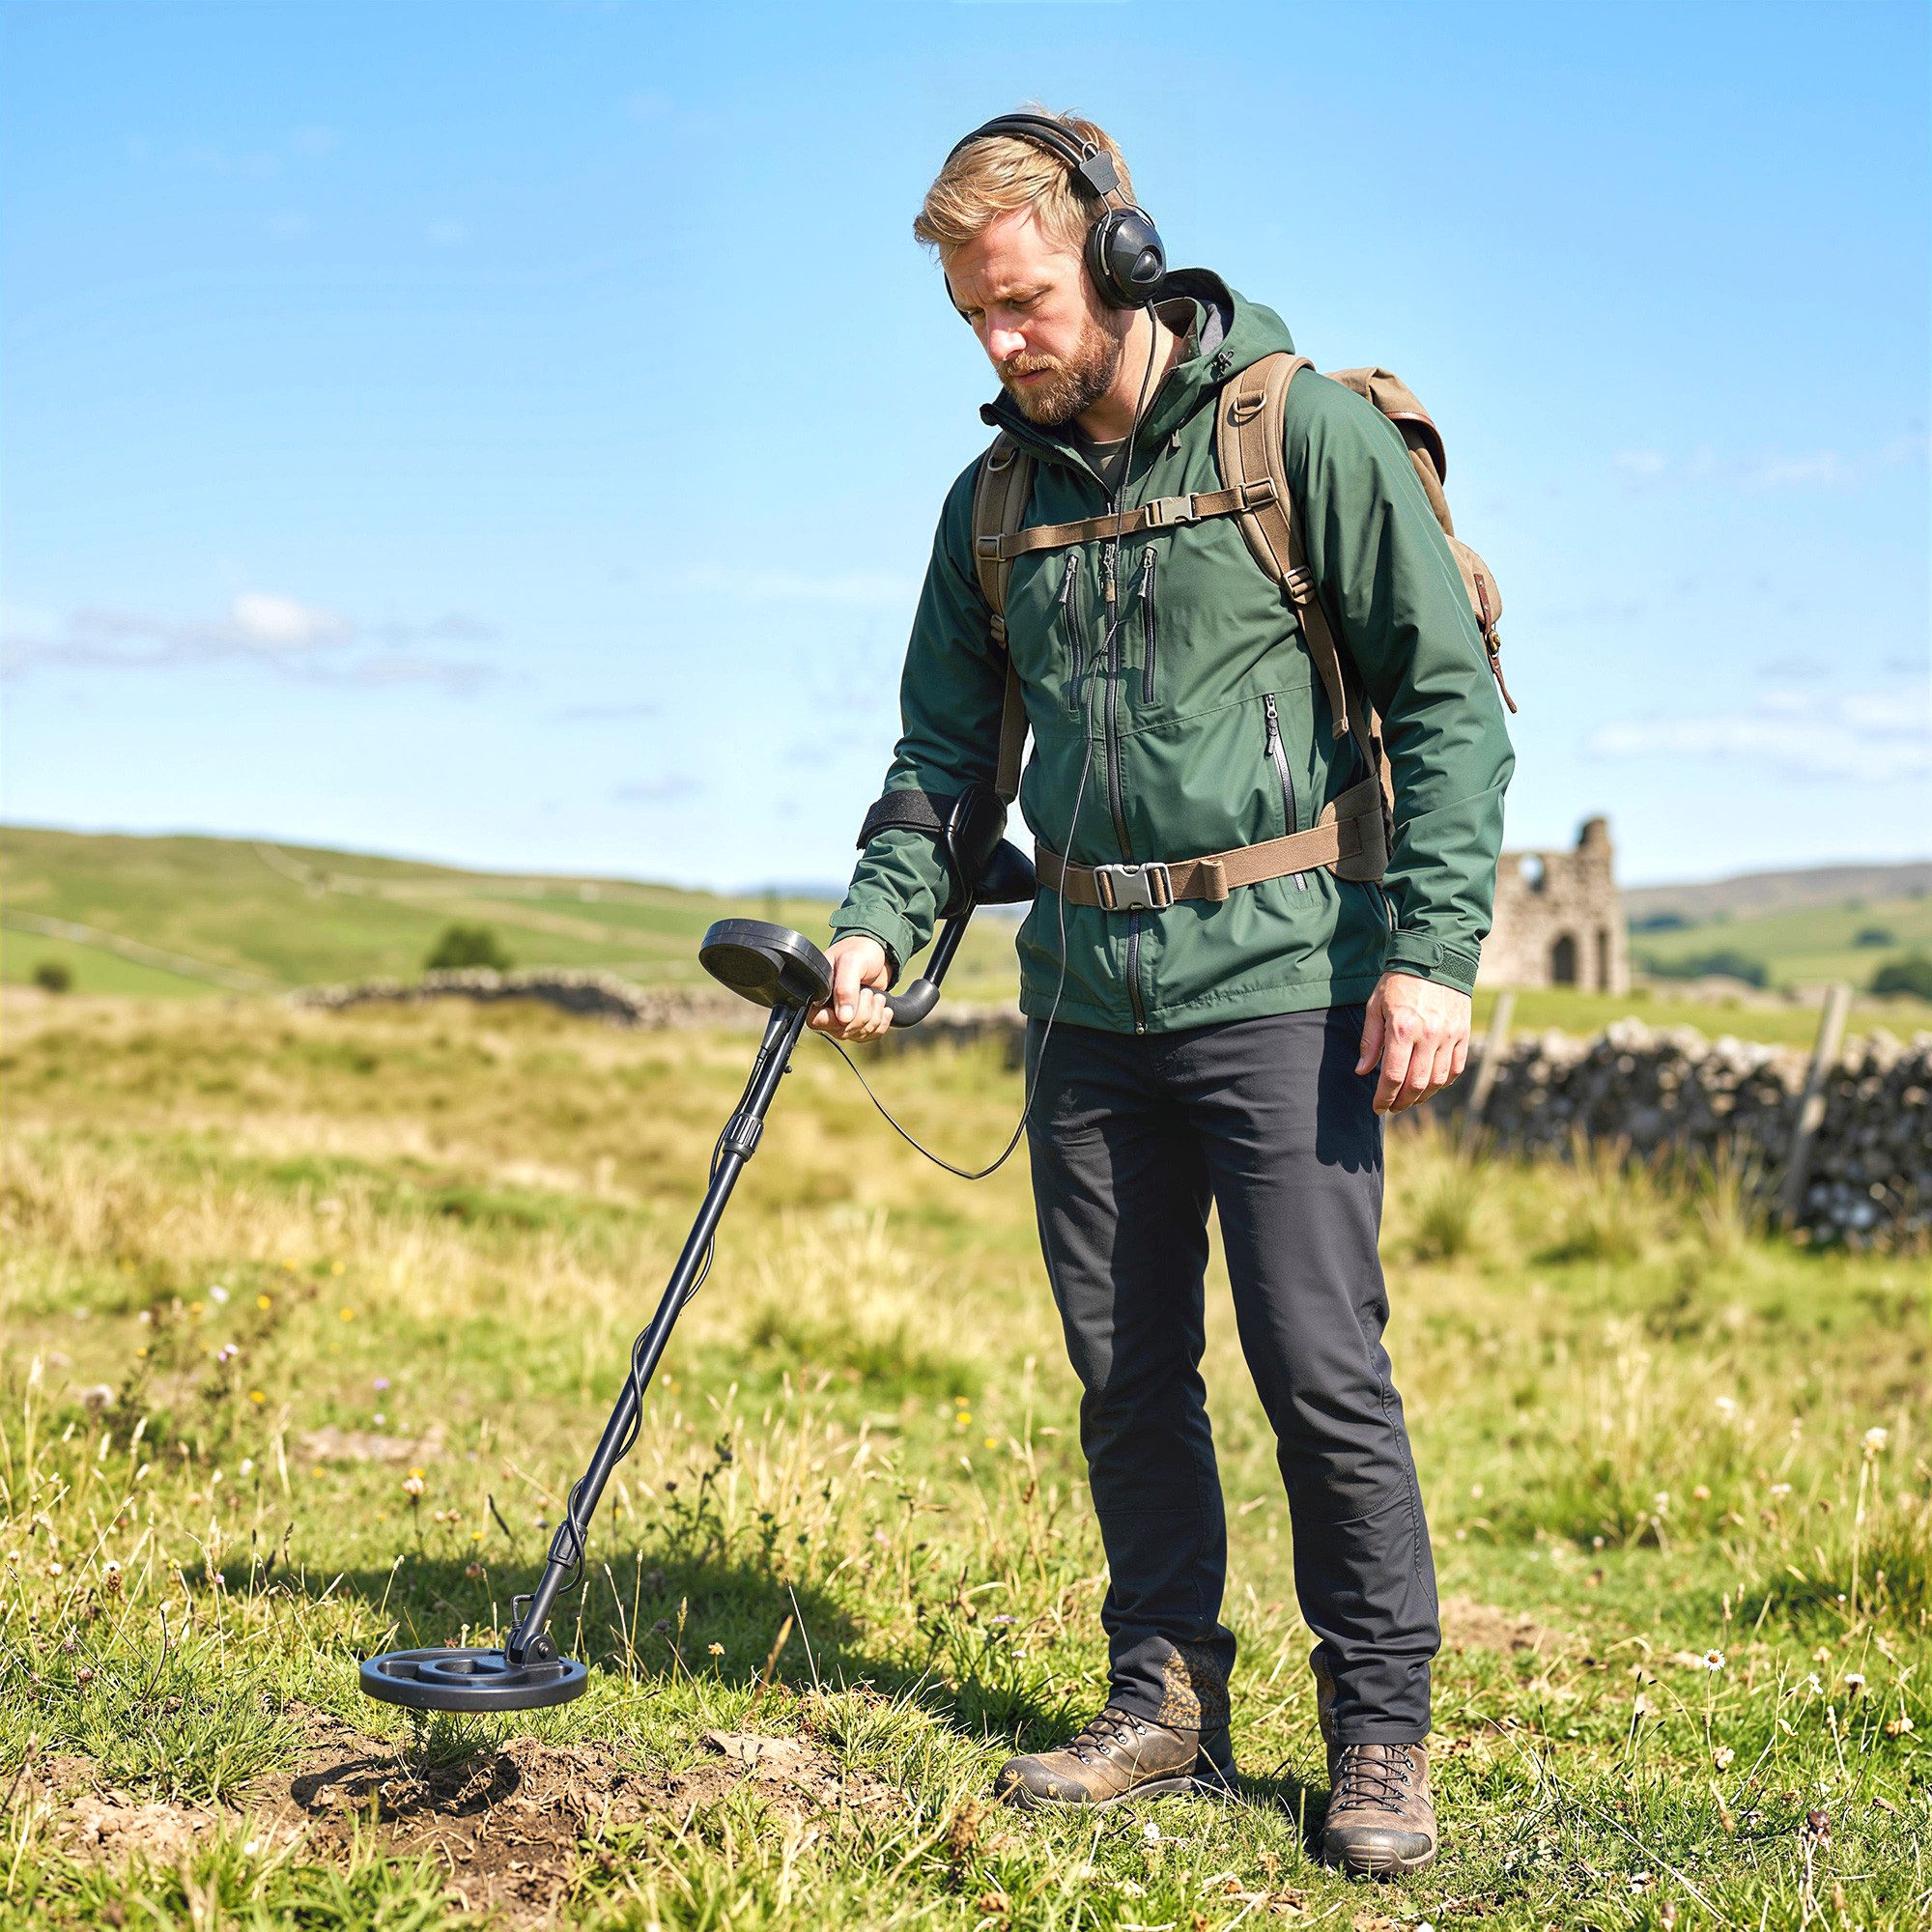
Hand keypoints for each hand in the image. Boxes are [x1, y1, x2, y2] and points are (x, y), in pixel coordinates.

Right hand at [808, 935, 893, 1041]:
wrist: (878, 952)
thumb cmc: (859, 951)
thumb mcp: (851, 963)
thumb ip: (845, 988)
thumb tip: (843, 1018)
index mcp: (818, 994)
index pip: (817, 1021)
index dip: (837, 1018)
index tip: (853, 1000)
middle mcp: (828, 1009)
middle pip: (841, 1031)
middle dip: (862, 1013)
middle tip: (868, 992)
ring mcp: (844, 1017)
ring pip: (857, 1034)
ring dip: (874, 1016)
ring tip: (877, 996)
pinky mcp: (860, 1021)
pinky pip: (869, 1035)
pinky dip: (881, 1023)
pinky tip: (884, 1008)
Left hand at [1355, 972, 1471, 1114]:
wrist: (1435, 957)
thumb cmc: (1399, 982)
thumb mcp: (1375, 1006)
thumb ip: (1369, 1040)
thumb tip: (1362, 1071)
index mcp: (1402, 1028)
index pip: (1392, 1076)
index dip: (1384, 1097)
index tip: (1377, 1107)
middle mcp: (1428, 1035)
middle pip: (1417, 1084)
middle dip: (1402, 1102)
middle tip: (1392, 1106)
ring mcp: (1449, 1035)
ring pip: (1438, 1081)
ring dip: (1423, 1096)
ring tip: (1410, 1098)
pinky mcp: (1463, 1033)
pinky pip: (1456, 1068)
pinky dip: (1443, 1082)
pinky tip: (1430, 1084)